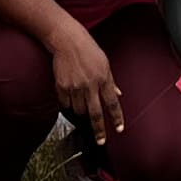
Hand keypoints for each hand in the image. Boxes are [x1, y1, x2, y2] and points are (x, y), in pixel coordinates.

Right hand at [44, 14, 123, 139]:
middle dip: (99, 130)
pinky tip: (69, 93)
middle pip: (95, 114)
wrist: (66, 40)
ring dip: (81, 111)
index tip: (119, 129)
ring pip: (78, 111)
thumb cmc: (87, 49)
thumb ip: (110, 82)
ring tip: (80, 99)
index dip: (116, 118)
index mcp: (103, 78)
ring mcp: (75, 86)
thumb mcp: (104, 63)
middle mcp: (90, 85)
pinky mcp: (61, 86)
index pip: (112, 103)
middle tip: (101, 141)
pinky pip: (65, 104)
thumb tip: (118, 95)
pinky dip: (68, 103)